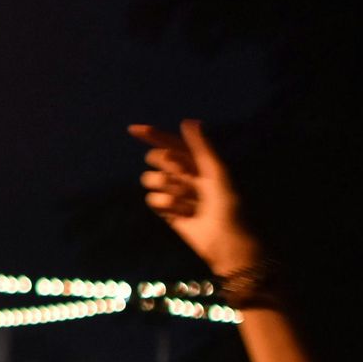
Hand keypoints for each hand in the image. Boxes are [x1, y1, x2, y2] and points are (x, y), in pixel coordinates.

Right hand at [127, 120, 261, 274]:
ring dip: (168, 188)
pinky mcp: (167, 211)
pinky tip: (184, 215)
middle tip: (186, 178)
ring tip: (187, 201)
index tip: (133, 129)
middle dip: (167, 166)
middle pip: (157, 159)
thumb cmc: (229, 205)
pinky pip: (152, 199)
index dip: (153, 135)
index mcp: (198, 163)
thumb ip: (201, 147)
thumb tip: (188, 121)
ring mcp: (175, 193)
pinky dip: (167, 205)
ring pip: (151, 179)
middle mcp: (185, 175)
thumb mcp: (217, 172)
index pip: (171, 144)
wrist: (227, 241)